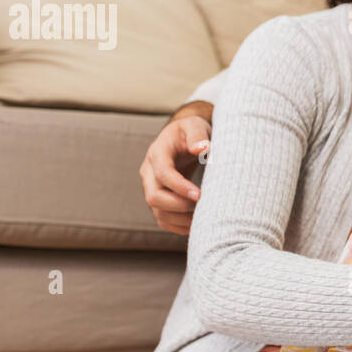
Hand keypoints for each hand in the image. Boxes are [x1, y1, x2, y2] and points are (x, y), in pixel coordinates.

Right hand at [139, 114, 212, 233]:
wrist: (182, 139)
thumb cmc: (191, 132)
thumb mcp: (195, 125)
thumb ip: (198, 134)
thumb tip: (201, 148)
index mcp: (157, 152)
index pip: (162, 173)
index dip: (179, 187)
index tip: (199, 195)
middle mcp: (149, 171)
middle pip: (154, 196)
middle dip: (178, 205)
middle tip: (202, 206)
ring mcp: (151, 187)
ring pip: (157, 210)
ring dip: (180, 218)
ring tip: (203, 218)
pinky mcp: (158, 198)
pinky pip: (162, 218)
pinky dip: (178, 226)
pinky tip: (196, 224)